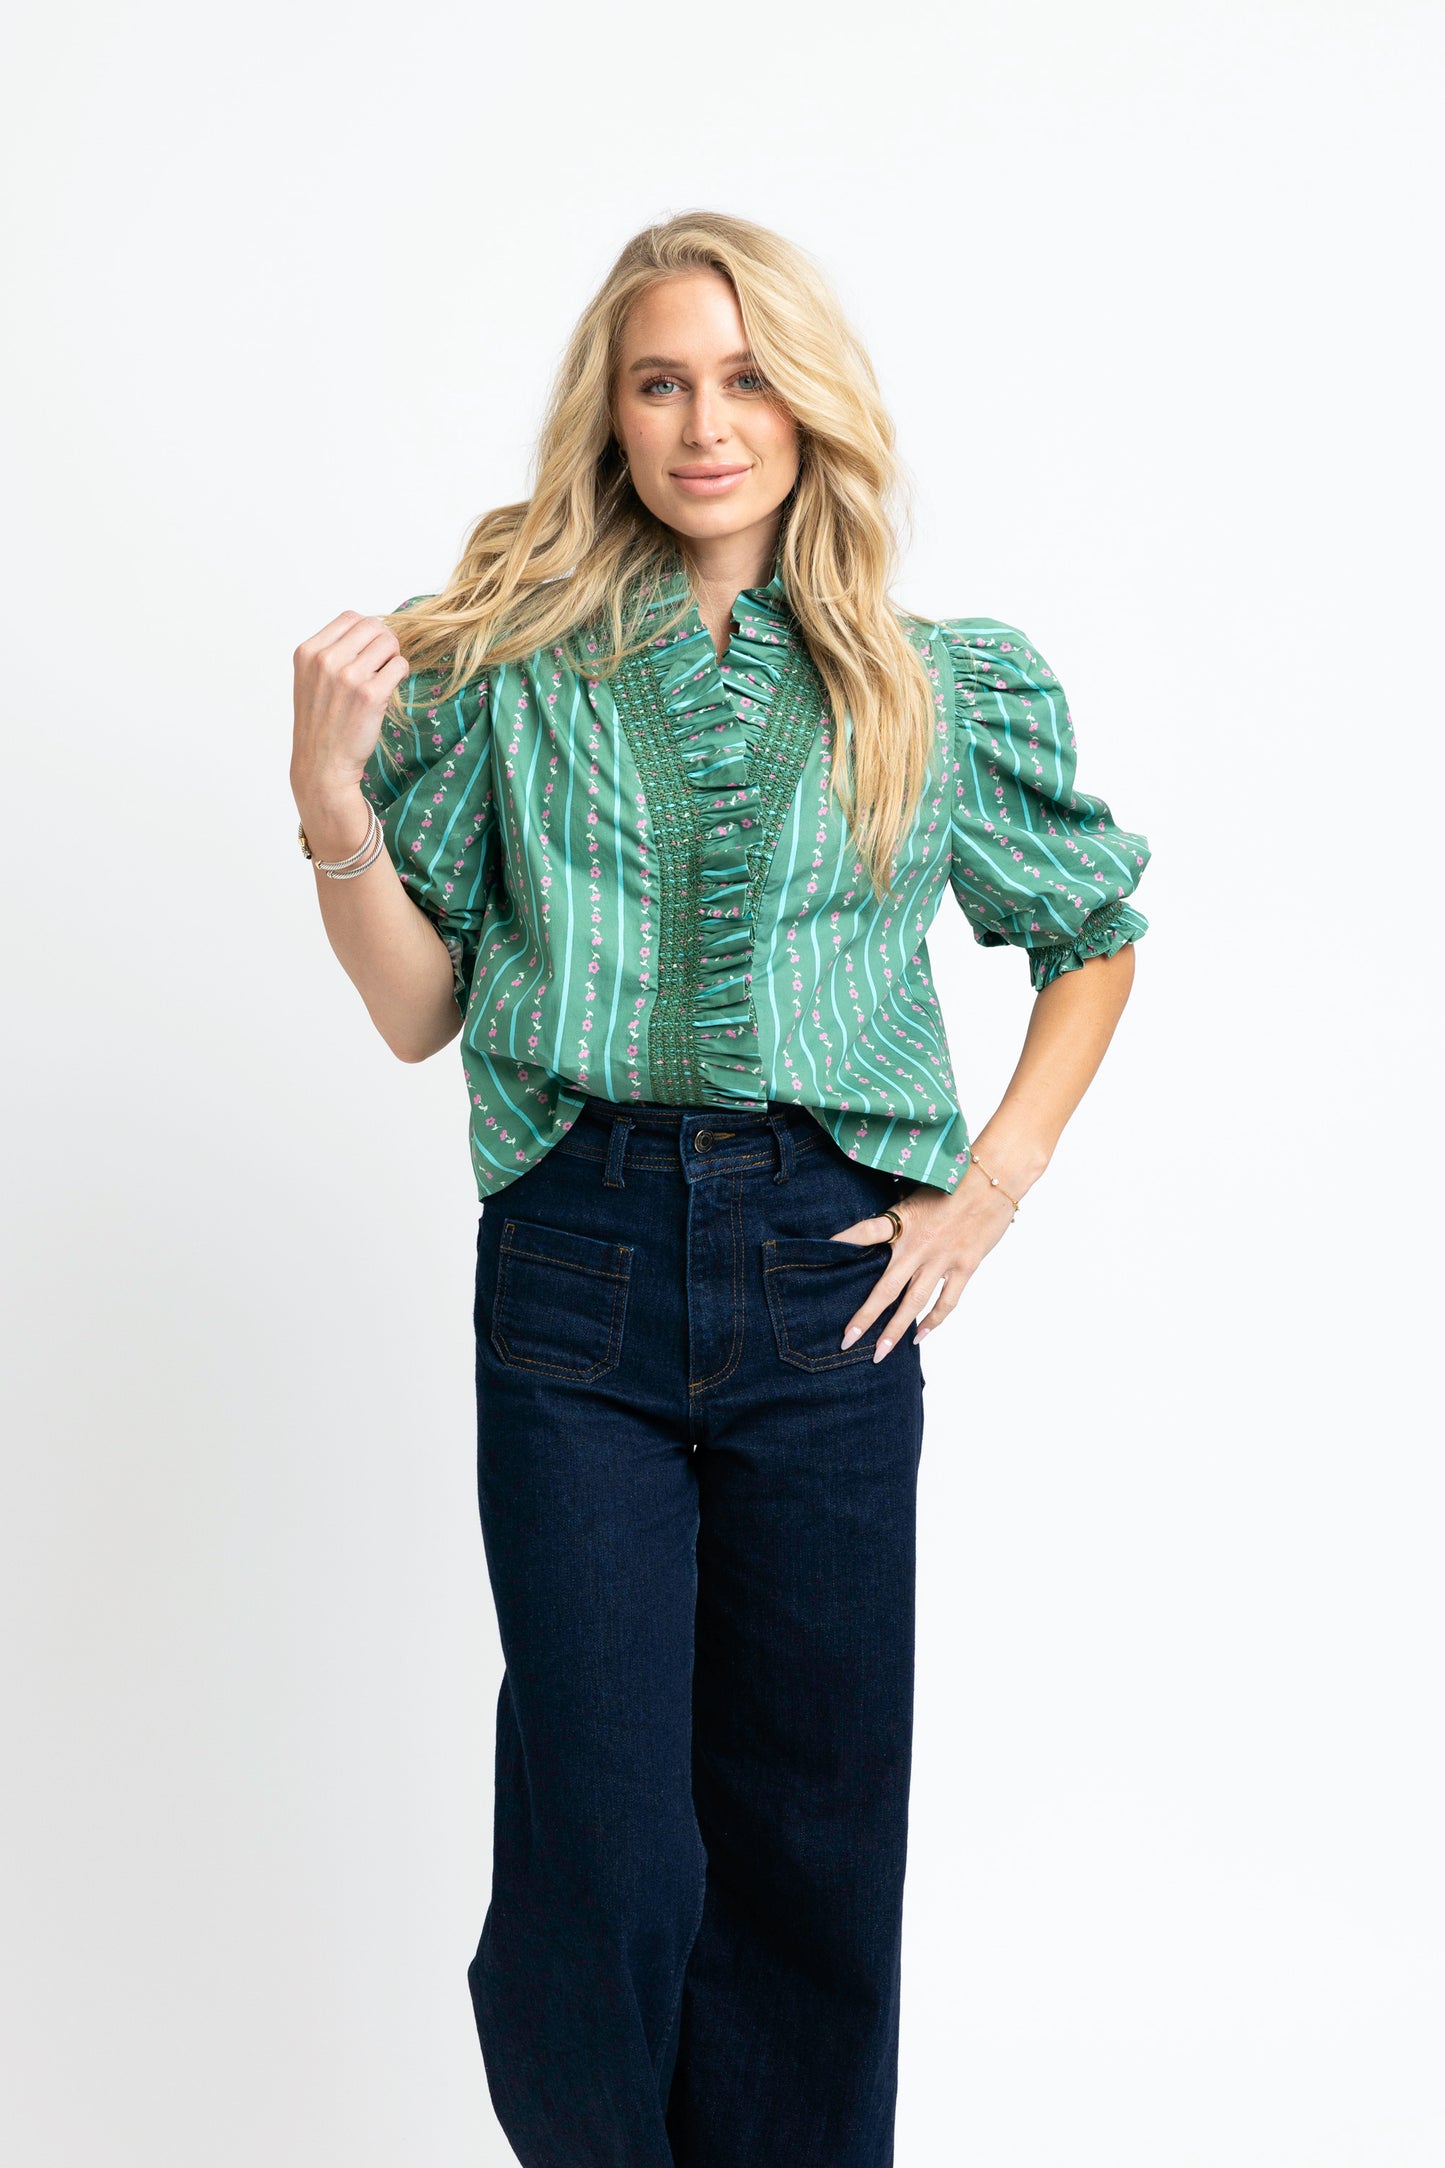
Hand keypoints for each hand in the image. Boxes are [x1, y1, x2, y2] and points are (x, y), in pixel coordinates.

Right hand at [290, 611, 412, 809]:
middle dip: (384, 642)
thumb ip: (332, 652)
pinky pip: (400, 665)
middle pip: (373, 626)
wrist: (322, 765)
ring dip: (393, 658)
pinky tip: (391, 688)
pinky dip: (401, 674)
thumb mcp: (311, 680)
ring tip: (385, 678)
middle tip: (383, 664)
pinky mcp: (371, 695)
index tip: (369, 651)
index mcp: (308, 652)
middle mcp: (325, 660)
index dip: (367, 631)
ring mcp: (348, 676)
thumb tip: (370, 630)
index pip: (350, 618)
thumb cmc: (321, 724)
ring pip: (389, 642)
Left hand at [829, 1166, 1020, 1360]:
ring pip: (913, 1303)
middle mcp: (918, 1245)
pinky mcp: (964, 1266)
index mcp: (903, 1220)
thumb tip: (879, 1210)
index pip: (864, 1233)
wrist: (995, 1180)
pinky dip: (934, 1321)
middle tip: (846, 1340)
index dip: (842, 1243)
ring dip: (896, 1331)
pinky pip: (946, 1302)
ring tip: (880, 1353)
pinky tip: (920, 1336)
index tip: (821, 1256)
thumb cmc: (955, 1177)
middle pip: (884, 1288)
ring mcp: (942, 1259)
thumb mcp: (918, 1185)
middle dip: (864, 1318)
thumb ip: (898, 1205)